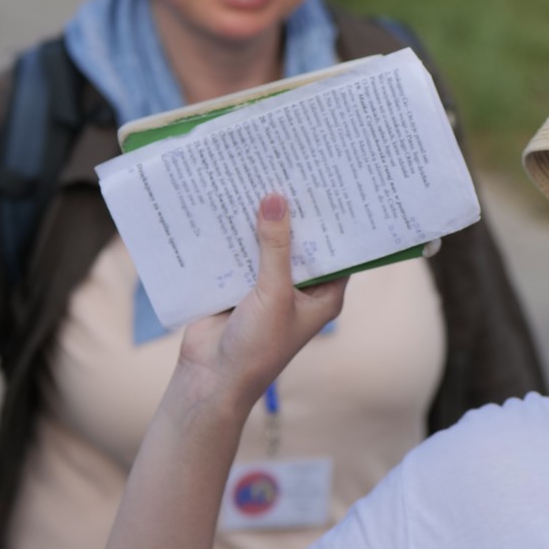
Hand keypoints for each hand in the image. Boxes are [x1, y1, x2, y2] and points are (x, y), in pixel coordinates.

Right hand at [175, 194, 347, 406]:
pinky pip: (240, 252)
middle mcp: (299, 289)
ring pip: (268, 245)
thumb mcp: (274, 293)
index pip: (338, 251)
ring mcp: (268, 286)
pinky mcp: (238, 285)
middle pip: (301, 243)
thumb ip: (275, 247)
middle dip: (295, 214)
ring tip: (262, 176)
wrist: (210, 379)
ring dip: (263, 220)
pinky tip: (229, 202)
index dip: (335, 221)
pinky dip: (236, 233)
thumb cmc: (257, 347)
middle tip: (294, 170)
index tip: (333, 185)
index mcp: (323, 296)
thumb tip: (277, 199)